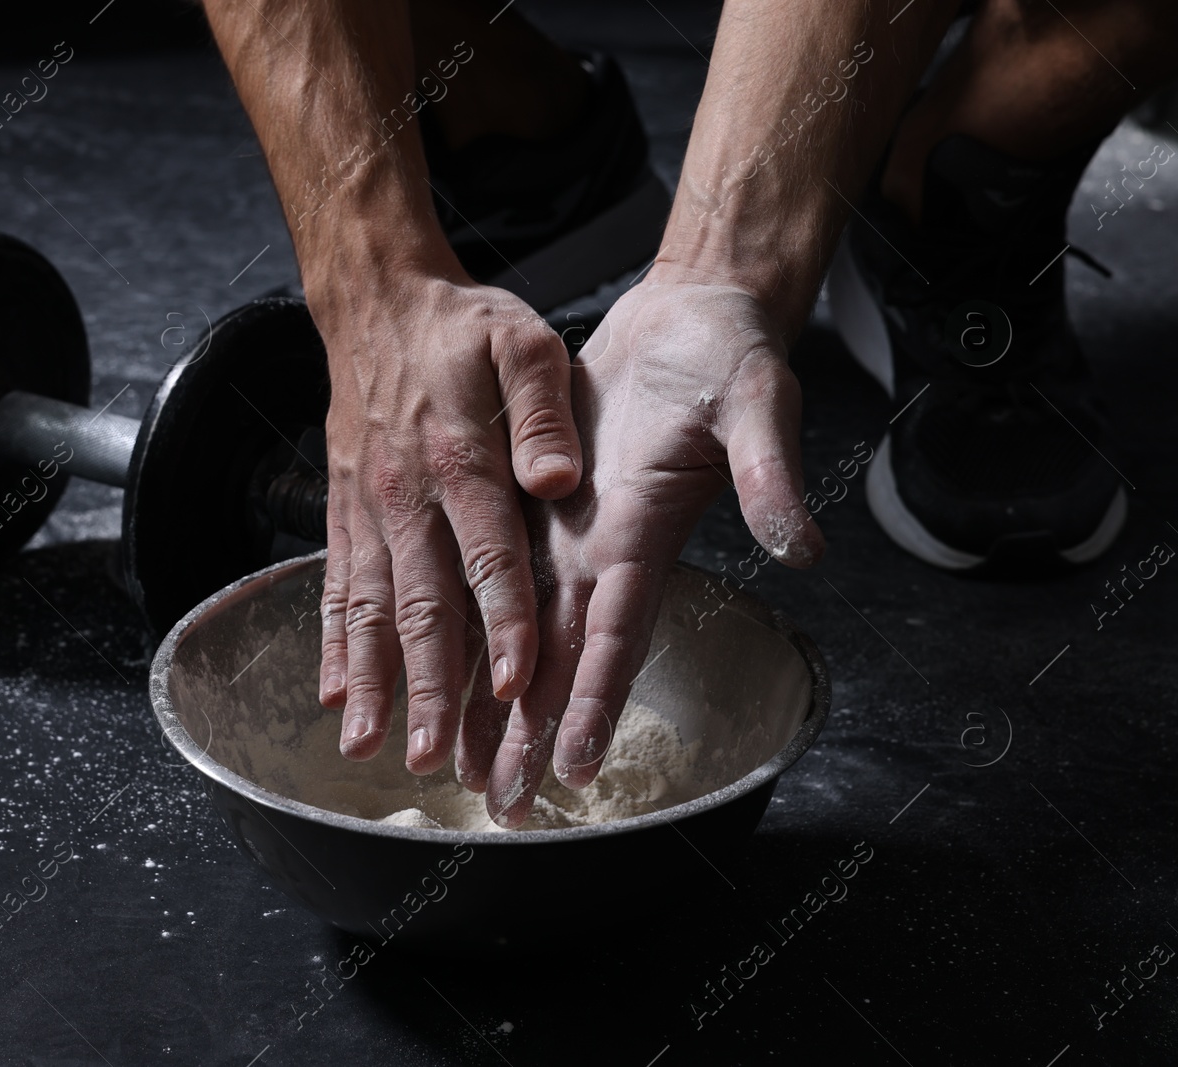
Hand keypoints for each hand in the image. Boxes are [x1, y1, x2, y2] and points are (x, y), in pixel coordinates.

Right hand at [313, 268, 581, 775]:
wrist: (375, 299)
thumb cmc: (461, 325)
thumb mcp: (522, 341)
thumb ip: (543, 410)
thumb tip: (558, 478)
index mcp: (459, 458)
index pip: (489, 555)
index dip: (504, 623)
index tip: (516, 687)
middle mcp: (406, 494)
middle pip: (420, 603)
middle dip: (425, 686)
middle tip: (429, 756)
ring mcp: (368, 508)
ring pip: (369, 608)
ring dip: (370, 681)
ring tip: (366, 748)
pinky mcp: (344, 510)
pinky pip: (337, 585)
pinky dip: (332, 642)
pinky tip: (332, 693)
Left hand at [461, 278, 826, 826]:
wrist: (692, 318)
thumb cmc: (732, 358)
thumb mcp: (758, 407)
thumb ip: (770, 476)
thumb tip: (804, 549)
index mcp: (645, 535)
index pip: (617, 635)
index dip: (596, 700)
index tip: (575, 766)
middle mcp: (601, 549)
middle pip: (558, 658)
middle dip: (532, 733)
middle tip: (502, 803)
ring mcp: (567, 530)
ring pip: (519, 631)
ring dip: (496, 700)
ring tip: (465, 764)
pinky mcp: (538, 501)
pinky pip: (496, 573)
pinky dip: (474, 623)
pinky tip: (444, 664)